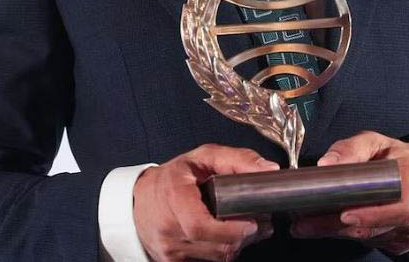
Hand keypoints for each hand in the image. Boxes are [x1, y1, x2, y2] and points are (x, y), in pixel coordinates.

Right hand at [133, 143, 277, 260]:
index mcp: (174, 197)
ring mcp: (169, 250)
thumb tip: (269, 170)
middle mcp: (168, 228)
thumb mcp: (204, 157)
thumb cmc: (174, 177)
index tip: (251, 224)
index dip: (230, 230)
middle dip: (243, 237)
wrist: (138, 200)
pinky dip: (222, 252)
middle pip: (214, 246)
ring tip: (247, 228)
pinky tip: (229, 238)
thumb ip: (238, 159)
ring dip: (236, 246)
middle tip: (260, 223)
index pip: (199, 225)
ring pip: (215, 258)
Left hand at [289, 131, 408, 255]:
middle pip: (378, 227)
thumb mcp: (374, 141)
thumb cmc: (395, 156)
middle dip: (339, 227)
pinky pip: (375, 242)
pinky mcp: (405, 241)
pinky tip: (333, 227)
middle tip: (306, 224)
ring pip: (372, 238)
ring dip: (339, 233)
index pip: (399, 206)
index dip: (371, 214)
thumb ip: (351, 149)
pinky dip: (352, 236)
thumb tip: (326, 164)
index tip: (342, 214)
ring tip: (309, 224)